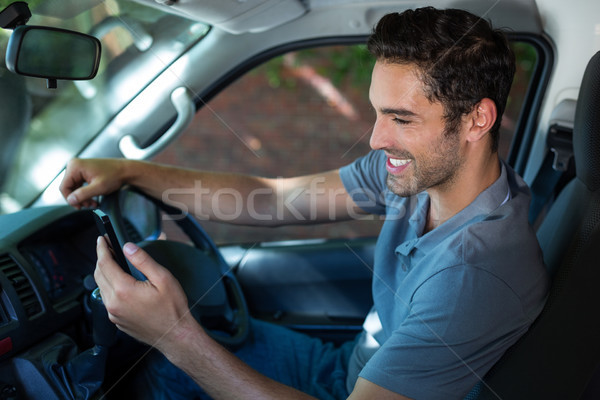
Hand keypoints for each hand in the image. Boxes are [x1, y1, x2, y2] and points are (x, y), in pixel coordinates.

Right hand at [59, 158, 127, 208]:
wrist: (125, 170)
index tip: (79, 206)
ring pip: (74, 188)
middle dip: (78, 199)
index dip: (70, 199)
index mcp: (75, 166)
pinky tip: (93, 198)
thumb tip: (70, 200)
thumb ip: (83, 195)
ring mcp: (79, 167)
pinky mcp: (83, 171)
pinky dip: (85, 193)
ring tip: (92, 203)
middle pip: (69, 188)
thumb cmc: (114, 175)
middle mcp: (74, 165)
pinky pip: (79, 185)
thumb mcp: (98, 188)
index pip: (64, 187)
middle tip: (89, 205)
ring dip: (82, 197)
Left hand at [94, 236, 199, 350]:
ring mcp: (113, 314)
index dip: (102, 248)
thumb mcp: (163, 278)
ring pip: (101, 287)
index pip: (105, 263)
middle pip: (99, 274)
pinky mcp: (117, 320)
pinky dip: (109, 287)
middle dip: (102, 258)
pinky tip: (120, 282)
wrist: (174, 335)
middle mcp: (114, 303)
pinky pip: (107, 299)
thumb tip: (128, 247)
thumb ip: (143, 261)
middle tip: (109, 247)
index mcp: (124, 290)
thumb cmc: (173, 308)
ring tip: (114, 263)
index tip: (101, 239)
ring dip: (104, 273)